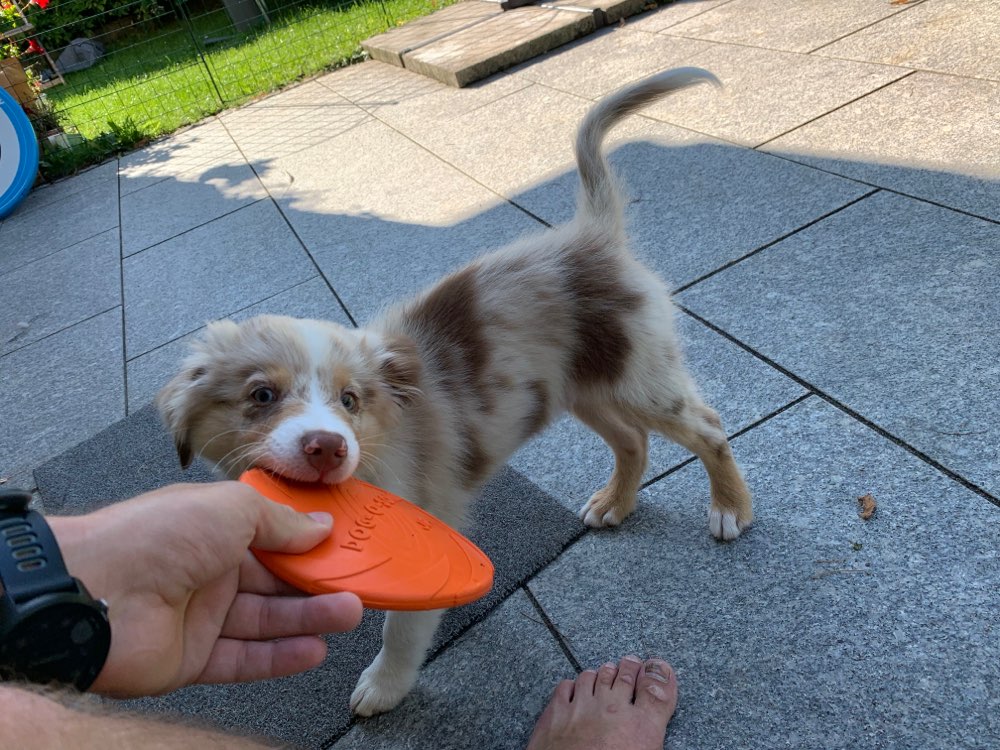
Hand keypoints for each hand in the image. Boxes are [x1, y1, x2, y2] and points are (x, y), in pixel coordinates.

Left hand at [50, 482, 362, 697]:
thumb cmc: (155, 536)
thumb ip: (280, 521)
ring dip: (309, 618)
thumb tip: (319, 526)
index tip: (344, 546)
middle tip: (357, 585)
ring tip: (349, 614)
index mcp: (212, 528)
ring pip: (266, 620)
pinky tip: (314, 650)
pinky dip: (280, 657)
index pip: (272, 537)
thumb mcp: (231, 508)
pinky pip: (244, 659)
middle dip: (317, 583)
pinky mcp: (192, 658)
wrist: (92, 593)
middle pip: (274, 581)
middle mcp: (206, 570)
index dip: (308, 542)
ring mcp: (199, 616)